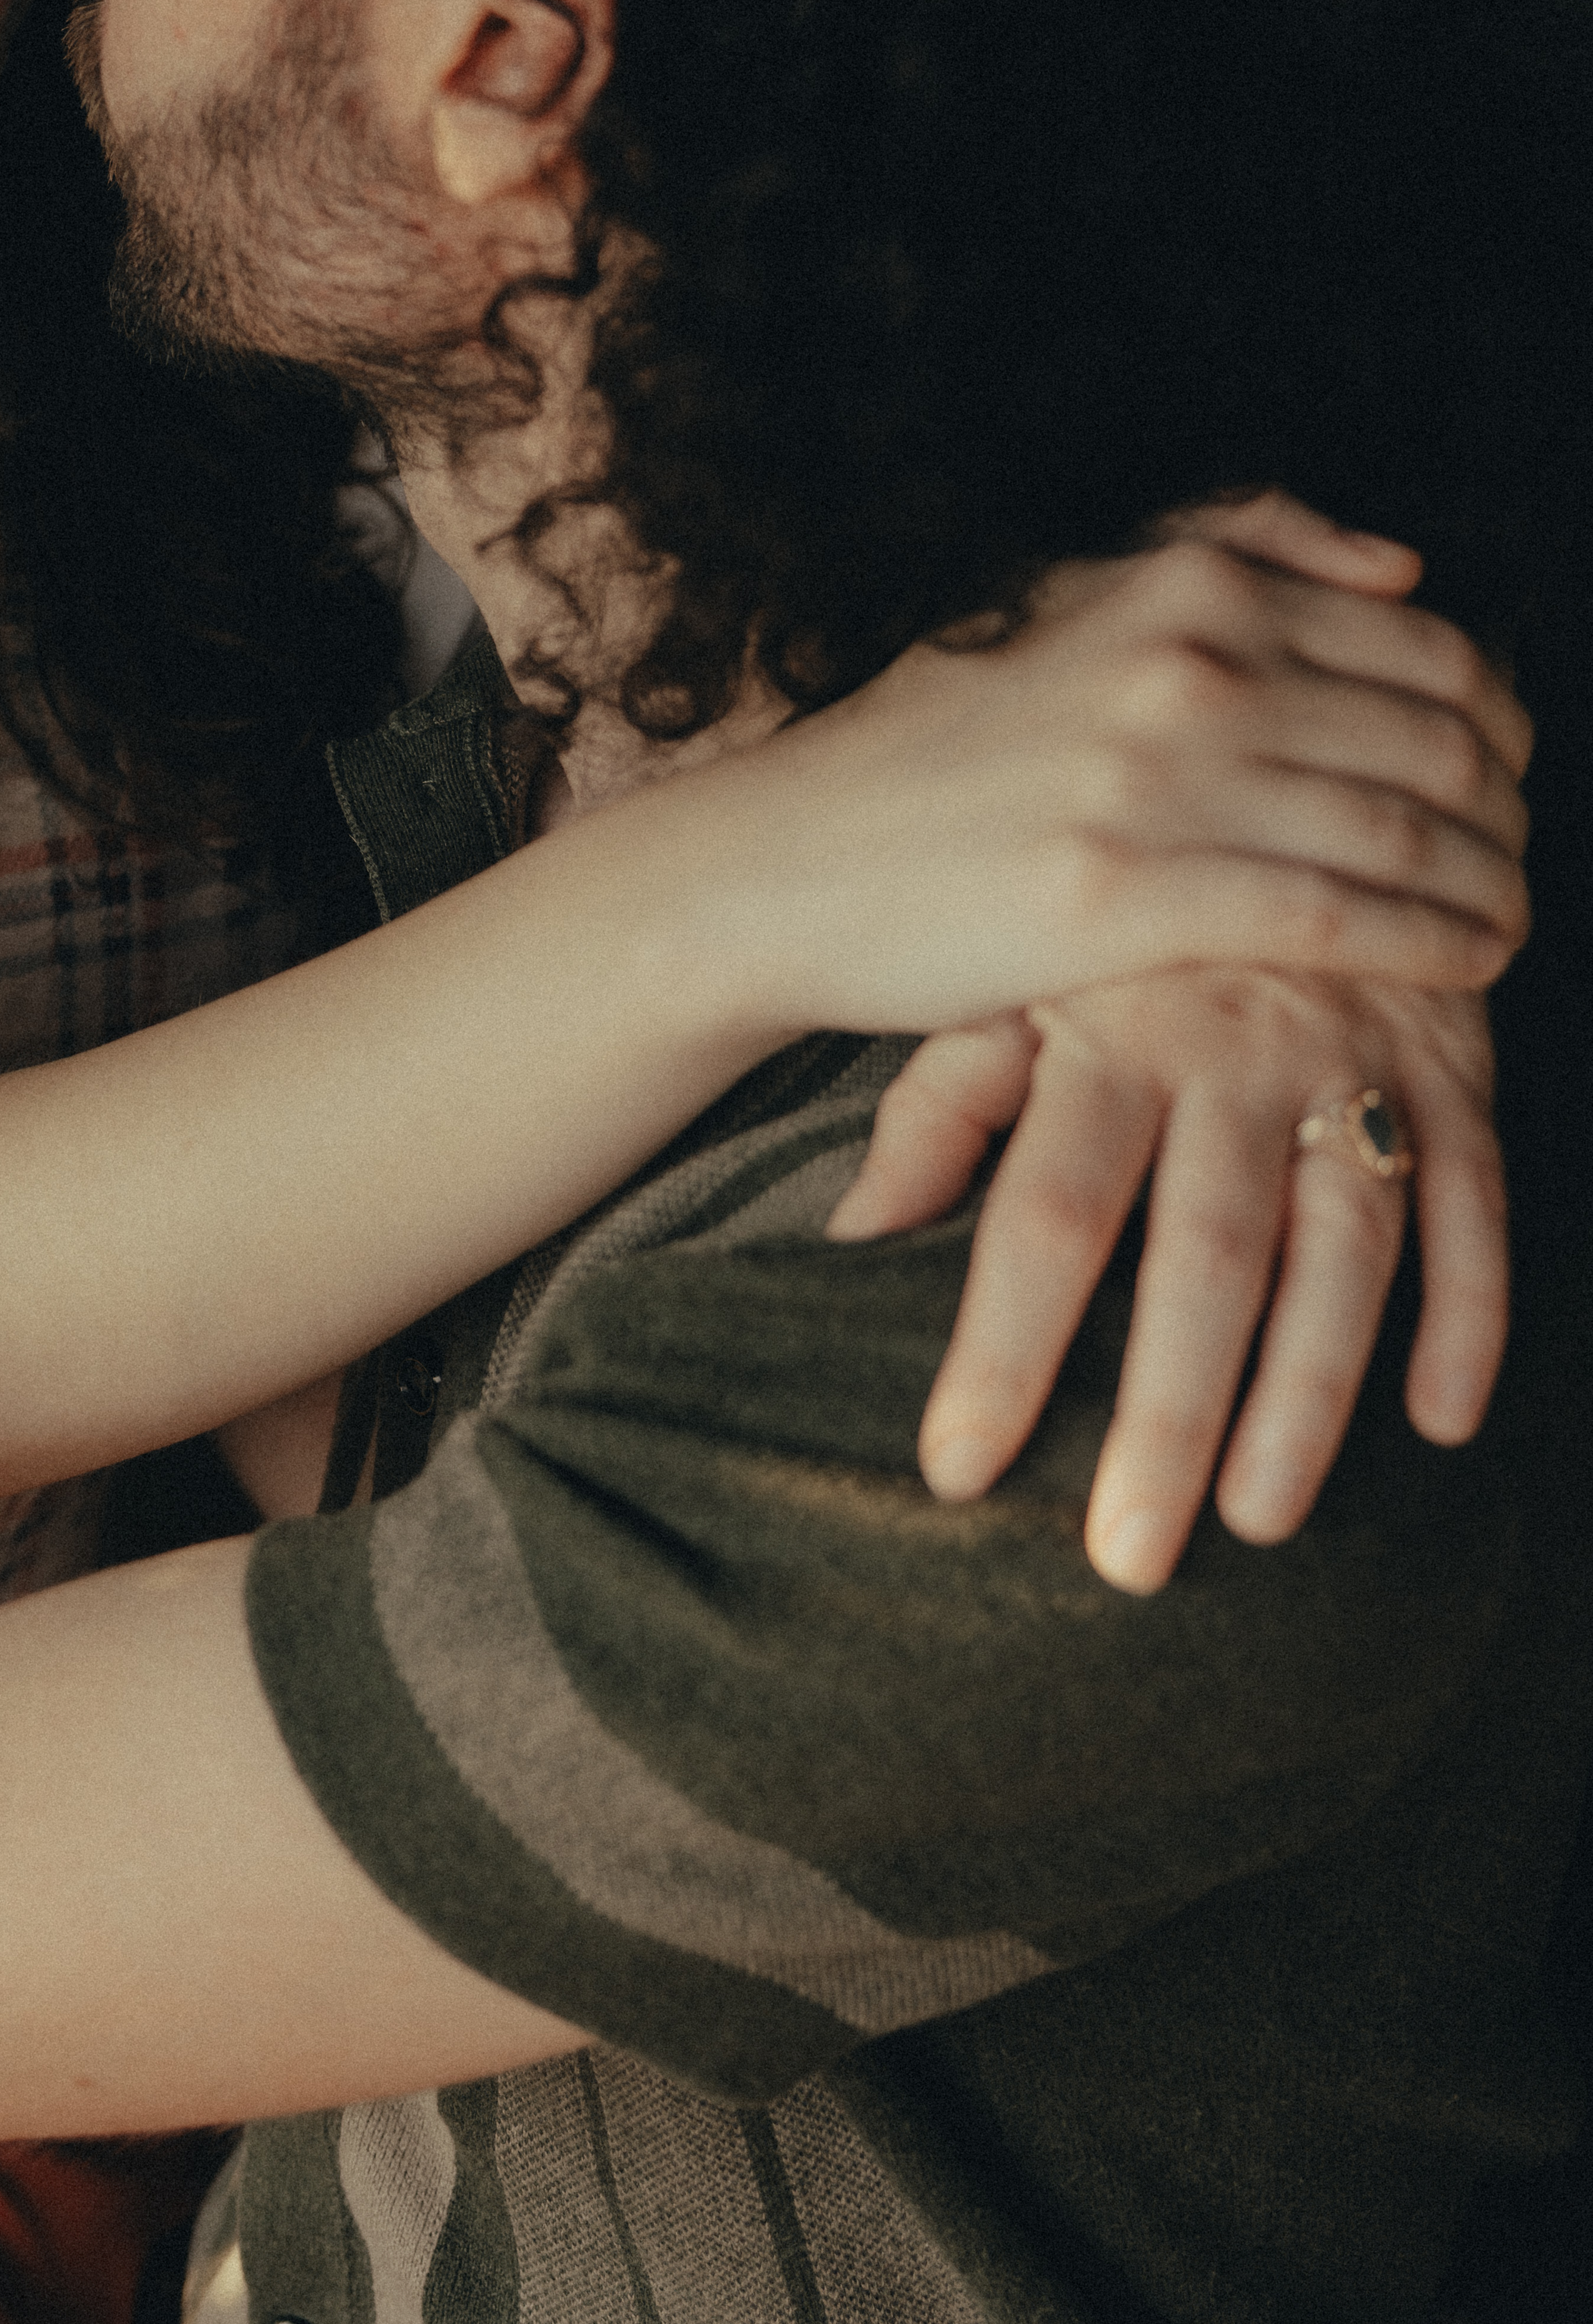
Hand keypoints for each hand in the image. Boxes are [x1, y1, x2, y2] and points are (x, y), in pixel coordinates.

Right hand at [705, 496, 1530, 1037]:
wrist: (787, 861)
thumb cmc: (936, 746)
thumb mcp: (1072, 598)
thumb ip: (1236, 553)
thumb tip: (1401, 564)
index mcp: (1185, 588)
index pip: (1426, 649)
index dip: (1500, 721)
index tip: (1507, 775)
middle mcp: (1184, 666)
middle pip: (1436, 740)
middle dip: (1508, 810)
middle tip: (1515, 858)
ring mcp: (1157, 783)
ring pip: (1405, 831)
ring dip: (1492, 885)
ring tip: (1510, 921)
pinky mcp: (1130, 898)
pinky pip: (1340, 919)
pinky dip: (1433, 946)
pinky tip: (1474, 967)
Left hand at [828, 972, 1500, 1589]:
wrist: (1281, 766)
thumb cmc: (1107, 914)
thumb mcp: (1006, 978)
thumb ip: (938, 1105)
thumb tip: (847, 1237)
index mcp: (1107, 1033)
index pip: (1047, 1214)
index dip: (1002, 1346)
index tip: (956, 1471)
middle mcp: (1234, 1052)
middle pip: (1202, 1255)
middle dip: (1167, 1415)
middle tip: (1128, 1557)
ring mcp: (1355, 1055)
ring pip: (1343, 1246)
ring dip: (1311, 1391)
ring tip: (1264, 1521)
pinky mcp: (1454, 1059)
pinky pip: (1476, 1198)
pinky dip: (1471, 1309)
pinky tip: (1444, 1420)